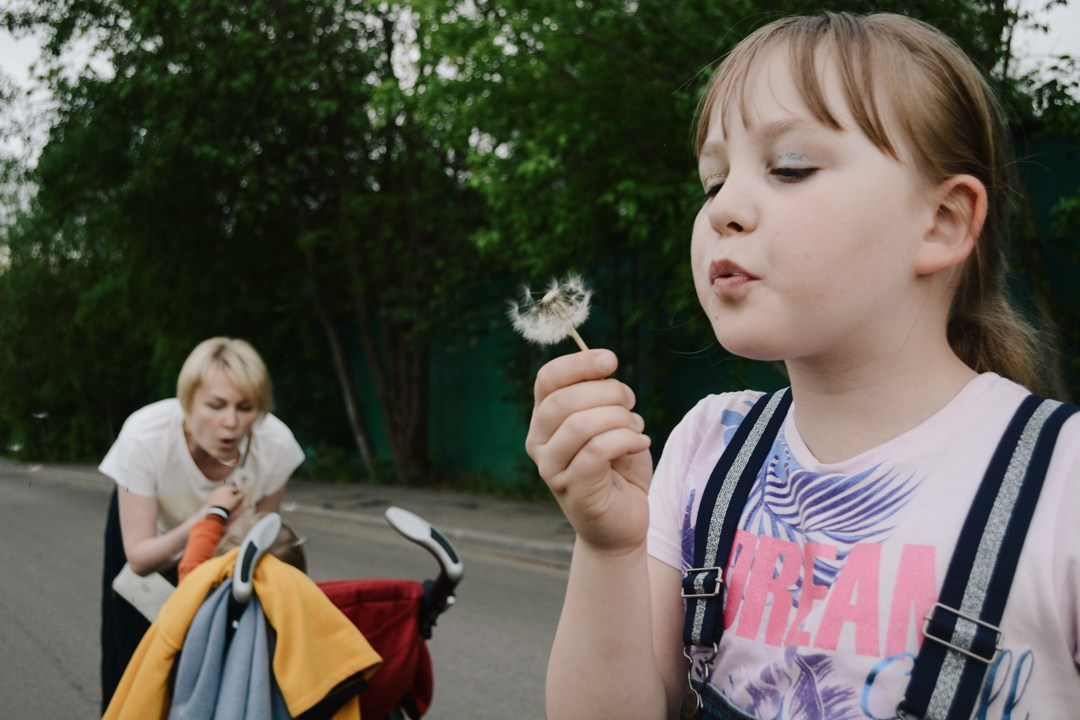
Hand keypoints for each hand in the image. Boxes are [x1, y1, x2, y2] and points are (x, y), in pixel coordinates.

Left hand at [205, 484, 243, 519]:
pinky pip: (218, 496)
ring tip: (227, 502)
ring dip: (226, 496)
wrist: (216, 511)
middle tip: (233, 501)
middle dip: (231, 494)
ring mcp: (215, 492)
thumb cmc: (228, 504)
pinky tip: (222, 503)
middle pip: (229, 490)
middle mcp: (221, 487)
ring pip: (223, 493)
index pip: (235, 489)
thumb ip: (241, 495)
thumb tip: (244, 492)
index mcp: (227, 487)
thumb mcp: (236, 500)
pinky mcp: (211, 496)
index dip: (238, 494)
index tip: (239, 499)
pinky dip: (220, 498)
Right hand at [526, 349, 652, 553]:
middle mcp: (539, 443)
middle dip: (608, 393)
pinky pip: (597, 450)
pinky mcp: (573, 489)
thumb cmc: (617, 469)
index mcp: (544, 420)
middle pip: (564, 400)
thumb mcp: (611, 423)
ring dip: (620, 418)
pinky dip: (625, 439)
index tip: (611, 360)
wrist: (622, 523)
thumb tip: (604, 364)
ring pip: (581, 424)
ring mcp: (552, 469)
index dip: (578, 363)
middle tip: (631, 402)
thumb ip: (602, 396)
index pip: (547, 379)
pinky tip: (639, 443)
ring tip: (636, 427)